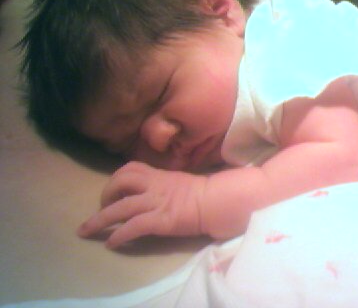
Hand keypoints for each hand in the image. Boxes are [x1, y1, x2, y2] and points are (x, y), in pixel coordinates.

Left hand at [77, 161, 207, 248]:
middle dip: (105, 194)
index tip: (113, 193)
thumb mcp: (177, 181)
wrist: (216, 202)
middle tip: (102, 208)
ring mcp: (156, 202)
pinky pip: (133, 226)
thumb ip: (161, 184)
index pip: (130, 168)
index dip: (116, 179)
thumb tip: (147, 192)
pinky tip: (111, 244)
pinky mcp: (160, 220)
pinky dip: (118, 235)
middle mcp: (154, 186)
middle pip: (120, 181)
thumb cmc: (202, 193)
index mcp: (159, 175)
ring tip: (87, 230)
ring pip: (121, 207)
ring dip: (99, 219)